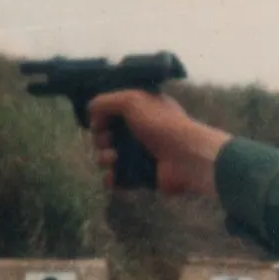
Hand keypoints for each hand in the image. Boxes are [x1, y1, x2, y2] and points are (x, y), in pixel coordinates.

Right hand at [87, 90, 232, 196]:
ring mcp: (141, 154)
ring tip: (114, 158)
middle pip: (105, 136)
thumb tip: (90, 109)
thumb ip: (106, 101)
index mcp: (141, 110)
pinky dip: (112, 179)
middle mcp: (140, 131)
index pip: (111, 113)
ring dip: (104, 158)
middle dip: (100, 139)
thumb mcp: (132, 100)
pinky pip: (118, 179)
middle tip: (107, 140)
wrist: (187, 157)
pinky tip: (114, 176)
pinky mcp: (142, 176)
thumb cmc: (162, 124)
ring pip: (108, 158)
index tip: (98, 122)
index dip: (100, 118)